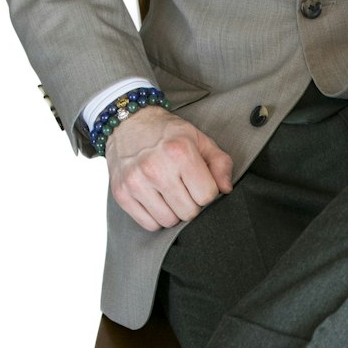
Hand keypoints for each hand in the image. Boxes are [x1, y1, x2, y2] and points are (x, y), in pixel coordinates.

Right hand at [105, 107, 233, 230]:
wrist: (128, 123)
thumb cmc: (167, 133)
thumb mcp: (199, 139)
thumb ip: (220, 163)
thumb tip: (226, 189)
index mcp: (180, 153)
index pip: (207, 196)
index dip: (207, 191)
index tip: (199, 183)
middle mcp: (156, 169)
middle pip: (189, 212)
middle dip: (191, 203)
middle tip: (184, 188)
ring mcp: (136, 182)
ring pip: (168, 221)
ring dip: (173, 212)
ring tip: (169, 193)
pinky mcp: (121, 193)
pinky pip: (149, 224)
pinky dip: (155, 217)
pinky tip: (156, 200)